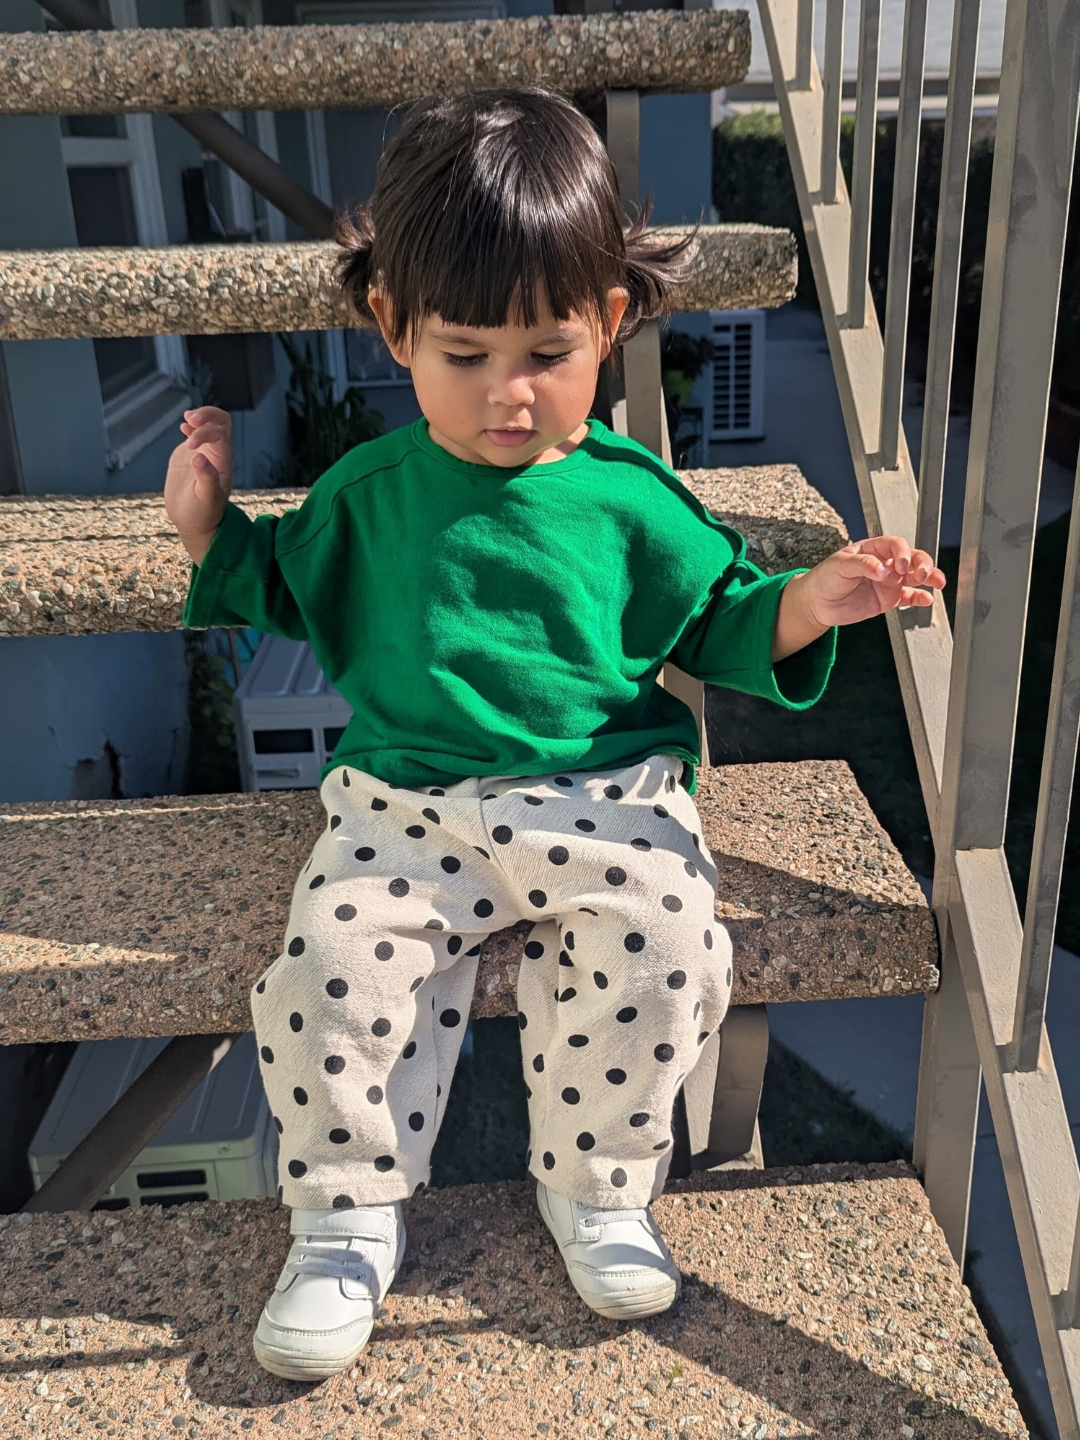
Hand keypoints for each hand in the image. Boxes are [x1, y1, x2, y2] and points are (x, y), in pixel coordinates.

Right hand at [164, 406, 233, 563]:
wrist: (192, 522)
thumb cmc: (203, 513)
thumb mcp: (206, 499)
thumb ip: (206, 479)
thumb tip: (198, 457)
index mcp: (222, 461)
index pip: (219, 434)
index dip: (204, 432)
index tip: (189, 445)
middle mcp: (215, 454)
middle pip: (220, 422)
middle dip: (207, 414)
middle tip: (189, 417)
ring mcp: (203, 452)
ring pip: (209, 425)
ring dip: (199, 417)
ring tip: (187, 419)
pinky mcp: (189, 455)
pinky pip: (194, 434)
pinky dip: (190, 426)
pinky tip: (183, 427)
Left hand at [771, 536, 945, 662]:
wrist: (817, 604)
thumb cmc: (825, 578)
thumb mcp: (840, 565)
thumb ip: (863, 564)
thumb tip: (883, 570)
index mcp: (873, 549)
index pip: (896, 545)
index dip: (903, 553)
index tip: (900, 566)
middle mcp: (885, 563)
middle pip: (912, 558)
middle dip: (922, 563)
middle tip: (923, 574)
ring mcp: (889, 581)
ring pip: (915, 576)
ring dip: (929, 577)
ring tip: (937, 583)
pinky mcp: (889, 599)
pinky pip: (909, 597)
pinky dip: (920, 598)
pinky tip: (927, 599)